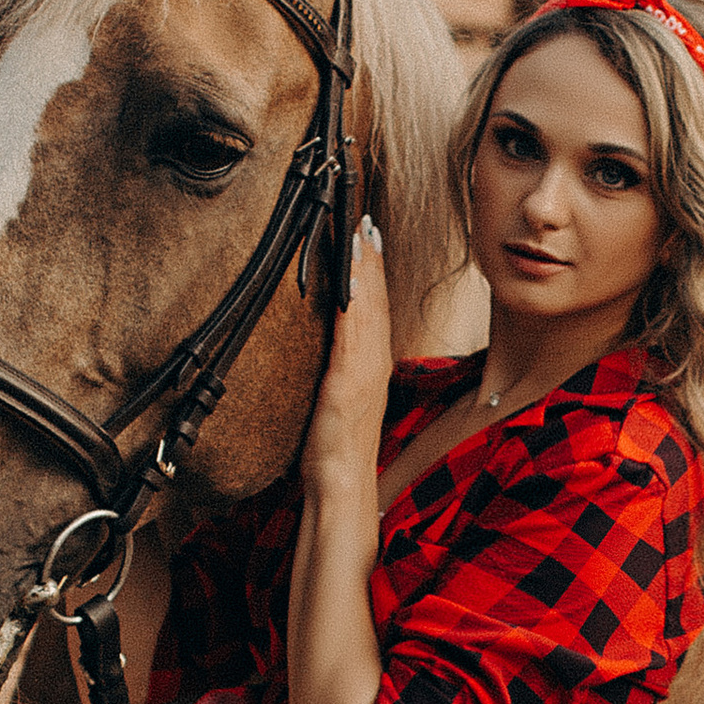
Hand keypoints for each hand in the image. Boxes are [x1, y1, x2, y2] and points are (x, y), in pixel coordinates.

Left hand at [301, 220, 390, 497]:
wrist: (342, 484)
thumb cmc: (335, 448)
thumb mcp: (336, 399)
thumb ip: (337, 369)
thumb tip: (328, 345)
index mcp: (370, 363)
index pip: (373, 307)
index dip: (372, 270)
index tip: (367, 235)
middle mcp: (373, 361)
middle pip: (375, 299)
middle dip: (371, 258)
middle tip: (366, 220)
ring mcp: (364, 369)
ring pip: (367, 309)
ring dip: (365, 270)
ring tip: (360, 233)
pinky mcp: (350, 380)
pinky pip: (353, 333)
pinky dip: (355, 304)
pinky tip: (350, 280)